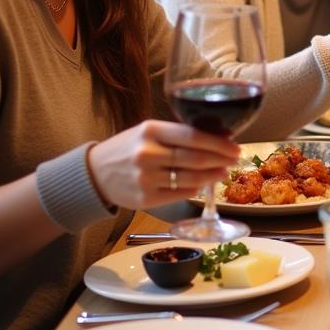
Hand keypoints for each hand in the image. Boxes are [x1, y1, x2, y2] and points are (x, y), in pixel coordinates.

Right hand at [87, 120, 240, 209]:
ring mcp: (146, 178)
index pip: (193, 136)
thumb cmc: (128, 148)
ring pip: (191, 178)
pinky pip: (181, 194)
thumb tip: (219, 136)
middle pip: (196, 159)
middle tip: (235, 159)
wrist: (94, 173)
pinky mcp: (145, 198)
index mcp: (150, 130)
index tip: (235, 146)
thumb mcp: (148, 132)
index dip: (219, 143)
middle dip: (221, 159)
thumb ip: (178, 134)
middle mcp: (147, 153)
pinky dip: (197, 188)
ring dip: (213, 176)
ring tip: (223, 172)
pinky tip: (204, 183)